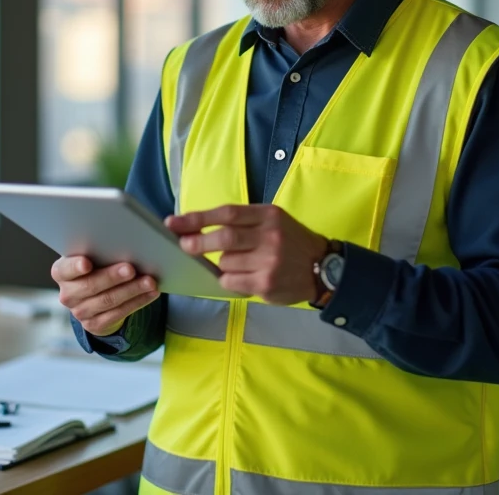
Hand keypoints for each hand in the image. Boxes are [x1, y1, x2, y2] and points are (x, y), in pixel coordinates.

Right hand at [51, 256, 159, 336]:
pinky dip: (138, 302)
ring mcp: (80, 312)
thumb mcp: (94, 255)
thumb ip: (104, 247)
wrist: (96, 295)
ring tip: (149, 281)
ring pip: (108, 301)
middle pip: (90, 285)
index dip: (75, 267)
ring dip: (131, 290)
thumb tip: (143, 234)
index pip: (64, 269)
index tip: (87, 263)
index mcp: (62, 272)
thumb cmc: (97, 265)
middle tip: (130, 269)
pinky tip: (150, 293)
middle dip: (112, 277)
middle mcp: (68, 294)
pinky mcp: (95, 324)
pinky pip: (118, 314)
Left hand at [166, 205, 328, 304]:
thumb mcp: (274, 220)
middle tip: (184, 245)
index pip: (227, 214)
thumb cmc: (291, 241)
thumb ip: (243, 221)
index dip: (197, 218)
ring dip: (222, 264)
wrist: (323, 268)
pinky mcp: (266, 284)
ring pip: (225, 263)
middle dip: (198, 242)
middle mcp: (269, 237)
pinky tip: (241, 276)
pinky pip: (231, 281)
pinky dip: (228, 279)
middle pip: (224, 238)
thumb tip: (199, 226)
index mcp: (269, 215)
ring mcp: (269, 262)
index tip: (174, 222)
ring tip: (237, 263)